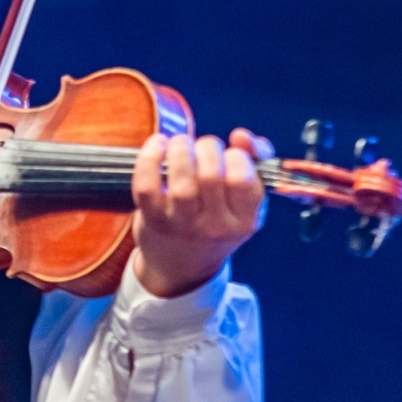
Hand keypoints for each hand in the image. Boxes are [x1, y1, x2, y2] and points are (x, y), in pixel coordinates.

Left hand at [130, 129, 272, 297]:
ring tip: (180, 144)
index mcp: (244, 221)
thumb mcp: (245, 200)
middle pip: (211, 174)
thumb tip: (242, 136)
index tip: (229, 155)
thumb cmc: (216, 220)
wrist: (181, 265)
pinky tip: (157, 146)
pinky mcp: (153, 219)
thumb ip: (254, 160)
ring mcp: (181, 225)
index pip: (243, 179)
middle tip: (201, 148)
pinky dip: (149, 158)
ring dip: (180, 148)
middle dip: (206, 147)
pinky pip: (147, 184)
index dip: (237, 156)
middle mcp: (214, 227)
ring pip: (181, 180)